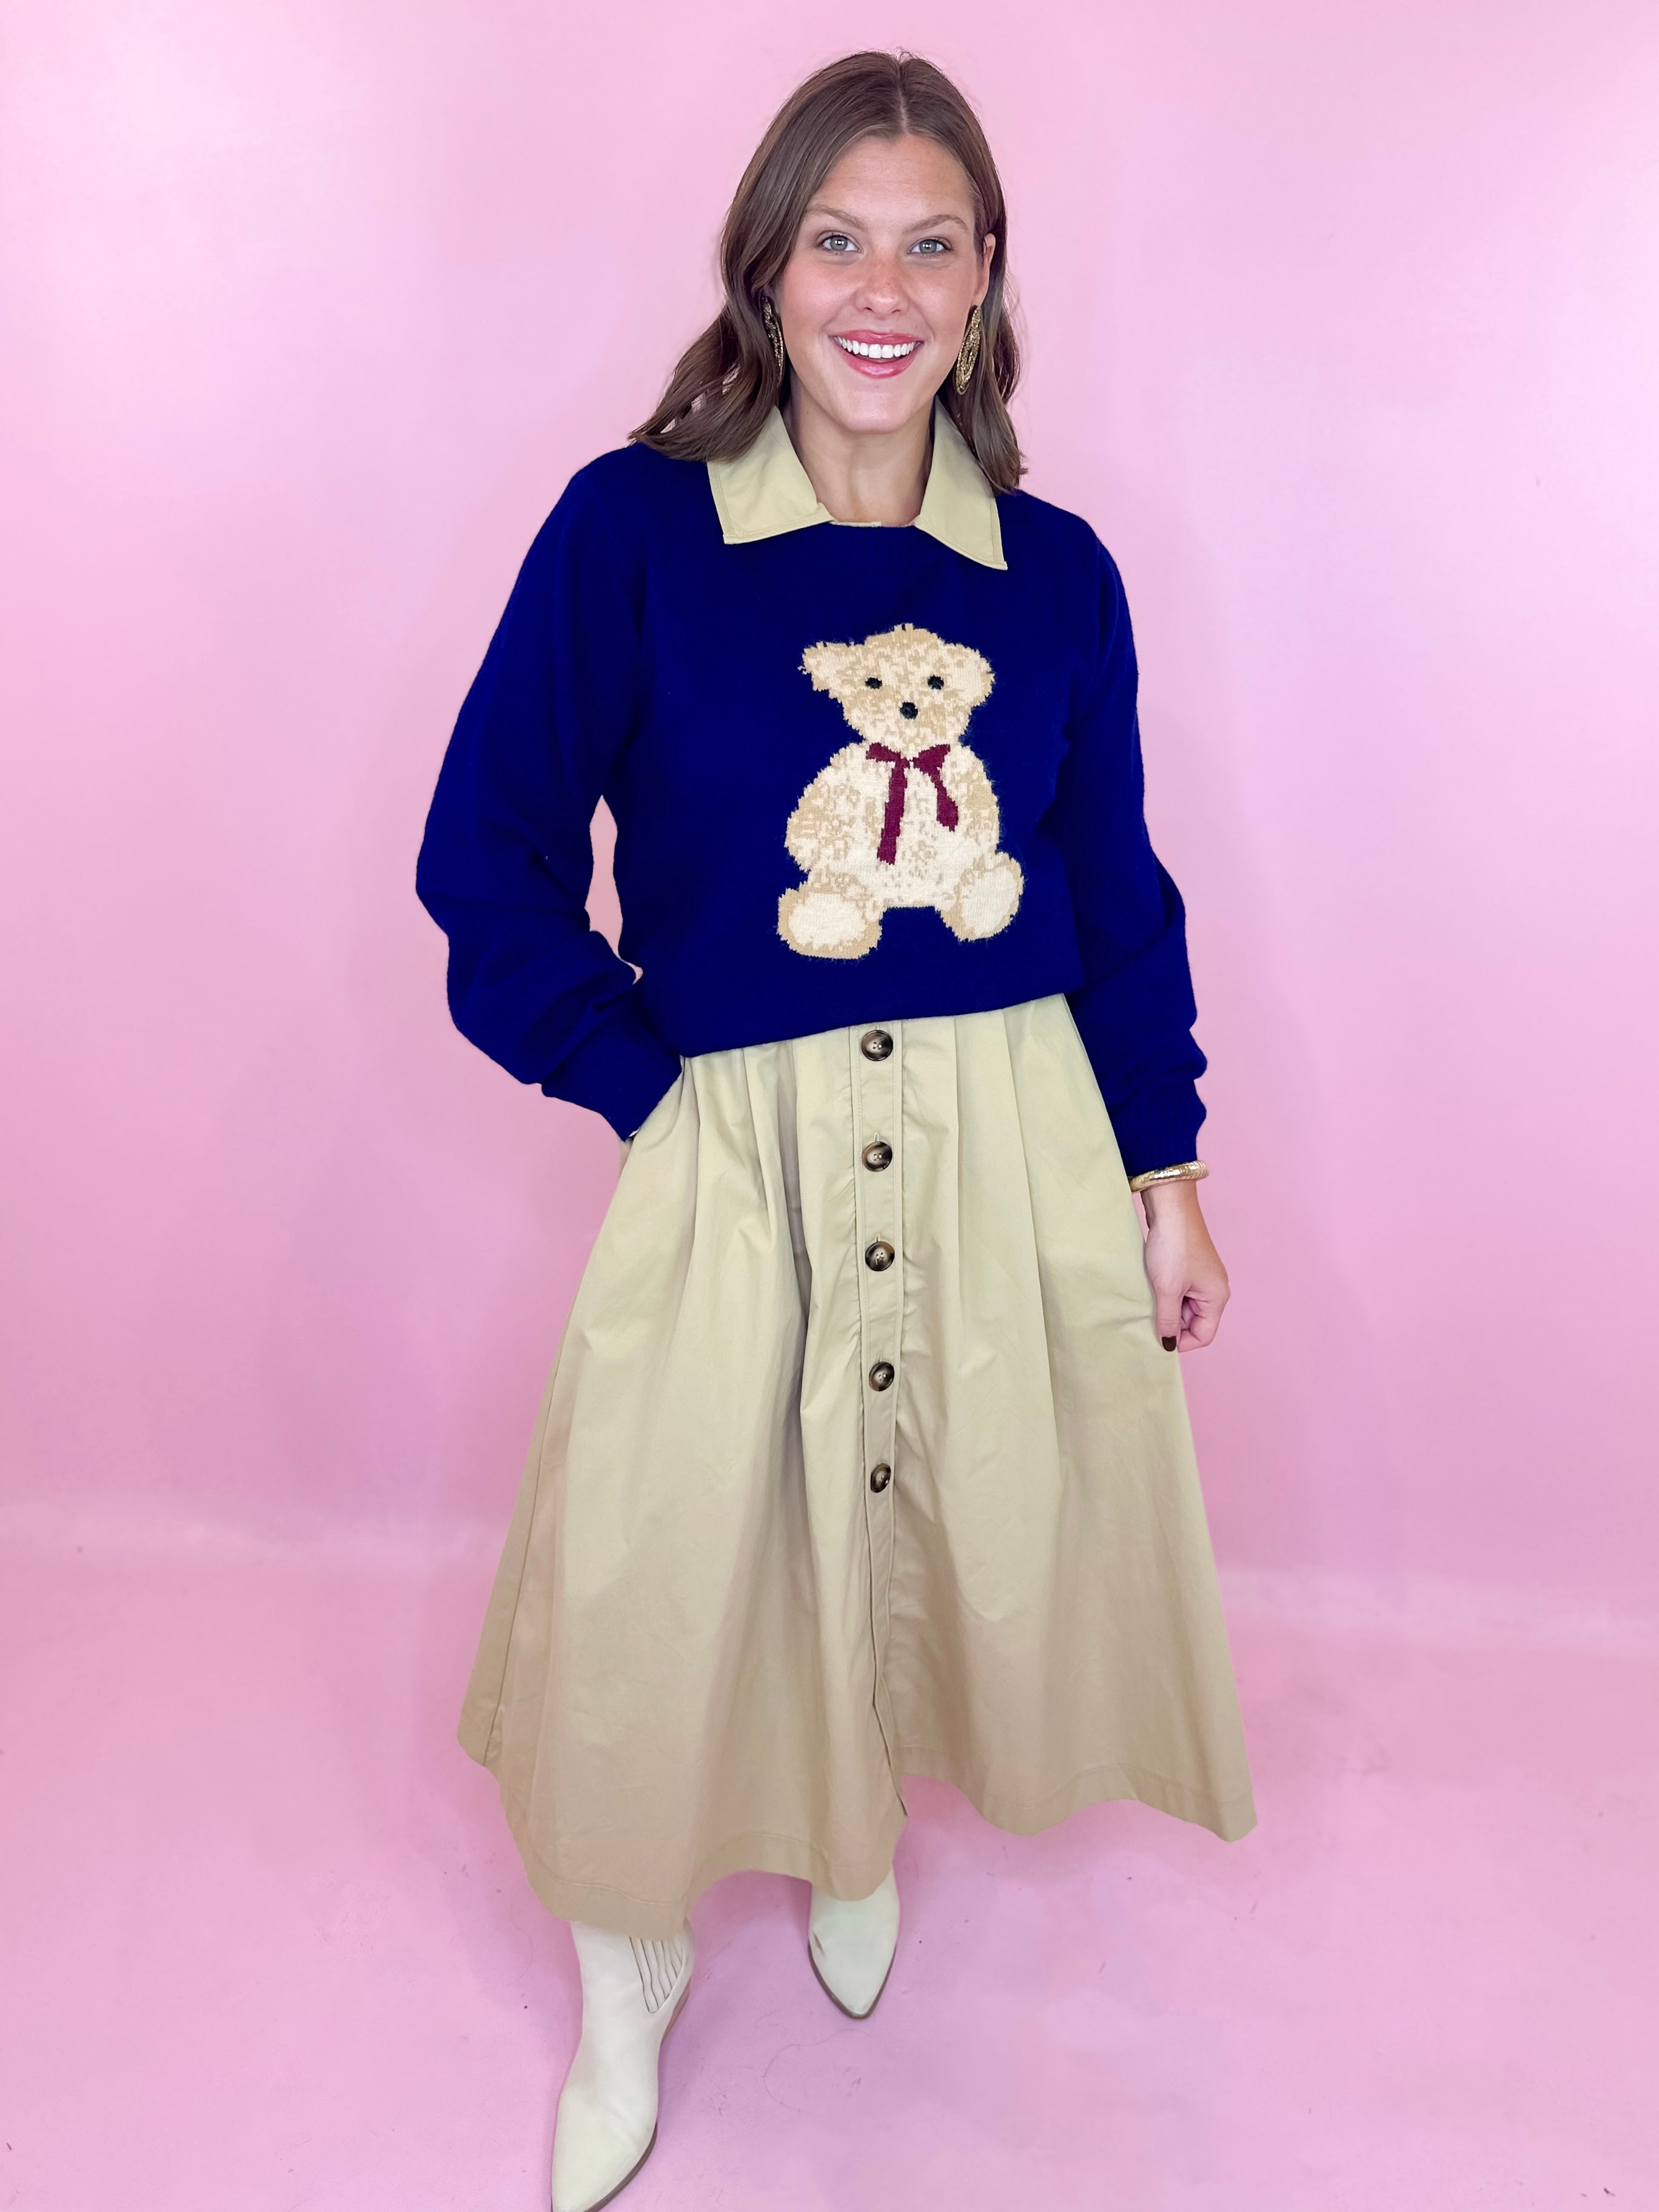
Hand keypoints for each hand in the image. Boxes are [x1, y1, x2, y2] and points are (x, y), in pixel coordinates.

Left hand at [1139, 1180, 1228, 1351]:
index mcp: (1217, 1298)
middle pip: (1194, 1322)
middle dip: (1172, 1323)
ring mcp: (1202, 1278)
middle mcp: (1214, 1289)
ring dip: (1167, 1308)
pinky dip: (1165, 1295)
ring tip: (1150, 1299)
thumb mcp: (1167, 1290)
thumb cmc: (1173, 1248)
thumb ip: (1167, 1320)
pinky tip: (1151, 1288)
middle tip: (1149, 1316)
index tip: (1158, 1337)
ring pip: (1184, 1307)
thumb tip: (1168, 1345)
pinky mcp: (1189, 1268)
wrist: (1171, 1209)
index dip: (1182, 1342)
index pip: (1204, 1336)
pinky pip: (1179, 1292)